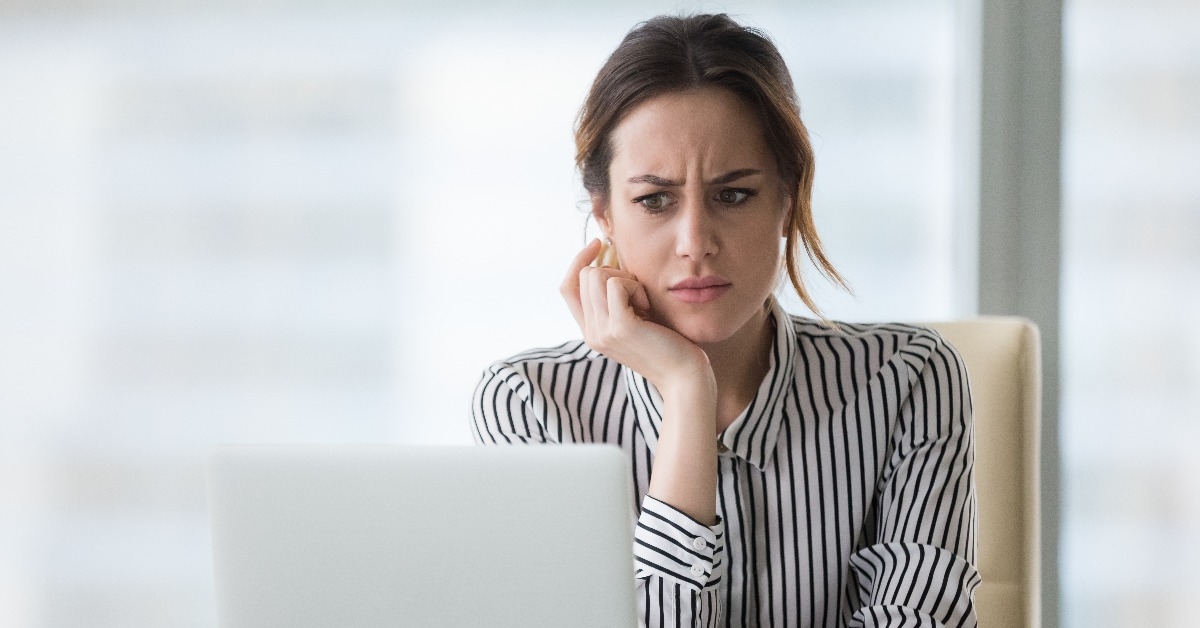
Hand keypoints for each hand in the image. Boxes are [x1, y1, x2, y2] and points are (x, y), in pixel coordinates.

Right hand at [560, 239, 711, 392]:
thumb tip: (609, 257)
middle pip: (584, 275)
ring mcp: (602, 332)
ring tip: (644, 302)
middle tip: (640, 294)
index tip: (600, 244)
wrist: (684, 377)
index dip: (579, 261)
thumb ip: (617, 299)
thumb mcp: (635, 319)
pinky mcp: (619, 327)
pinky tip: (649, 307)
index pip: (567, 287)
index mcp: (591, 331)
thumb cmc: (668, 344)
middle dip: (614, 271)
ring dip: (626, 279)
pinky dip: (636, 287)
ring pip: (596, 275)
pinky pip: (617, 284)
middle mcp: (591, 333)